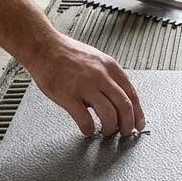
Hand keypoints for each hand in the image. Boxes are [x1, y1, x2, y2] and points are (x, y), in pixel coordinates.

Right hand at [23, 35, 145, 136]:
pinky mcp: (68, 96)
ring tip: (105, 132)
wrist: (43, 47)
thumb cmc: (67, 54)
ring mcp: (85, 86)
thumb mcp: (96, 59)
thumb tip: (118, 99)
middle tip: (123, 133)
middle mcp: (101, 76)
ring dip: (110, 128)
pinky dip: (89, 129)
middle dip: (127, 125)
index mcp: (110, 67)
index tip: (137, 124)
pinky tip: (87, 130)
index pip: (131, 94)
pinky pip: (84, 119)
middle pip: (124, 106)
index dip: (138, 113)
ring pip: (109, 115)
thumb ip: (108, 77)